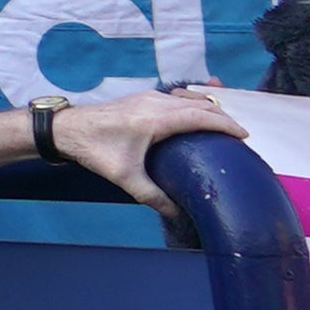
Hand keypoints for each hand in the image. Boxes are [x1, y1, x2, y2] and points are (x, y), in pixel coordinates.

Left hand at [54, 81, 248, 205]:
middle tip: (240, 135)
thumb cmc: (94, 150)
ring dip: (209, 108)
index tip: (244, 136)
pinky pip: (176, 96)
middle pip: (200, 105)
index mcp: (156, 118)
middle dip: (223, 118)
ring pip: (189, 97)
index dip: (226, 125)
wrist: (65, 129)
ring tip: (224, 124)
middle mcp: (155, 102)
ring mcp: (148, 97)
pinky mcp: (141, 98)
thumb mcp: (125, 177)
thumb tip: (176, 212)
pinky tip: (198, 110)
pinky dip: (194, 102)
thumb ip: (153, 196)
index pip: (201, 116)